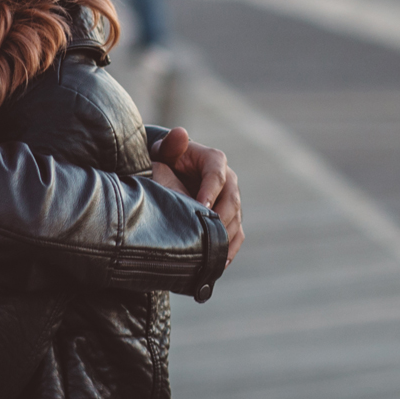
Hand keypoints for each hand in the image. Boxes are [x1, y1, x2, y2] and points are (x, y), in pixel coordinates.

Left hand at [150, 128, 242, 264]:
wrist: (168, 174)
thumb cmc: (164, 162)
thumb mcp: (163, 151)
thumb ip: (170, 145)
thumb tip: (180, 134)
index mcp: (214, 161)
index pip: (216, 177)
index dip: (210, 192)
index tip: (199, 208)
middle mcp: (228, 180)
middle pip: (231, 201)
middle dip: (220, 219)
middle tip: (207, 236)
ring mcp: (231, 200)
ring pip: (236, 220)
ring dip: (226, 238)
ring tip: (214, 255)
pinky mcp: (231, 217)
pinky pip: (237, 234)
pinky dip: (231, 249)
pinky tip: (220, 264)